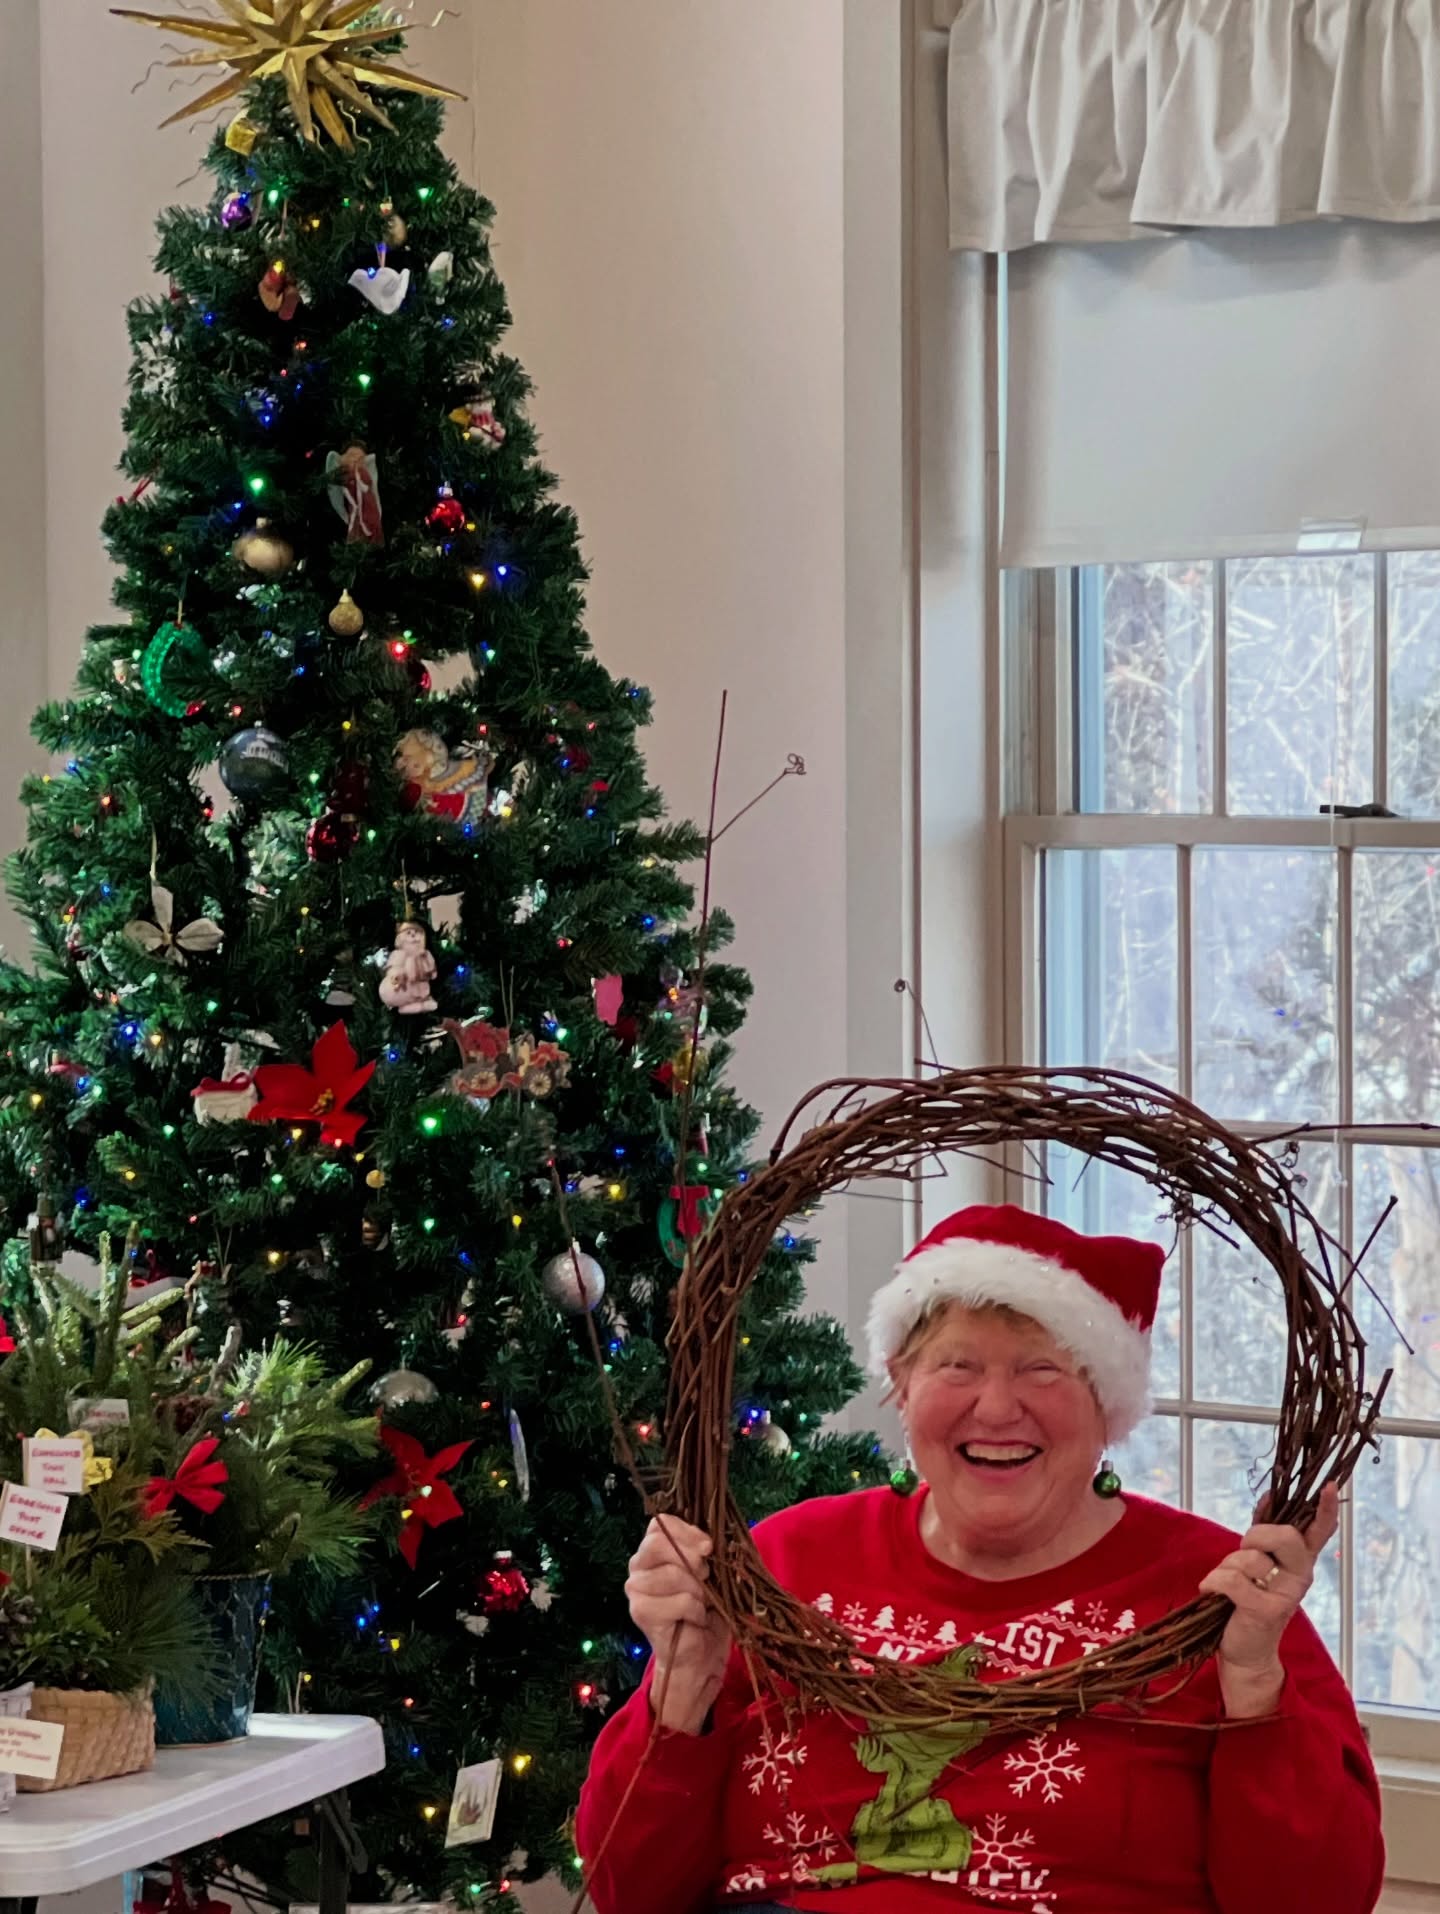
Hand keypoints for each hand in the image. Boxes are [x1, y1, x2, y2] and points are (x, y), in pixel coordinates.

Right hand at [625, 1516, 731, 1735]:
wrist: (700, 1651)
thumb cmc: (707, 1606)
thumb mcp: (711, 1571)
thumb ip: (704, 1551)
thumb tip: (706, 1544)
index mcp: (653, 1549)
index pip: (660, 1523)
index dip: (687, 1531)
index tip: (708, 1547)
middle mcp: (638, 1565)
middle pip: (659, 1544)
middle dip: (692, 1559)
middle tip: (706, 1577)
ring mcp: (635, 1588)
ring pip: (672, 1573)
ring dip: (697, 1589)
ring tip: (701, 1602)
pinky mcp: (640, 1612)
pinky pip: (679, 1600)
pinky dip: (695, 1610)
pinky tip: (695, 1618)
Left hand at [1199, 1482, 1340, 1718]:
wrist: (1243, 1651)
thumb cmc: (1247, 1599)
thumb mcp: (1258, 1564)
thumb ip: (1265, 1534)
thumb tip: (1270, 1497)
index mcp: (1300, 1563)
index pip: (1319, 1531)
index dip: (1326, 1508)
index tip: (1329, 1485)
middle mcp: (1300, 1577)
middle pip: (1285, 1535)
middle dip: (1256, 1536)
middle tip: (1245, 1554)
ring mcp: (1286, 1596)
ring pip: (1250, 1558)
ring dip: (1228, 1566)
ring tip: (1229, 1585)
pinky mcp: (1265, 1611)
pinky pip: (1231, 1580)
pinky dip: (1213, 1582)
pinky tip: (1213, 1593)